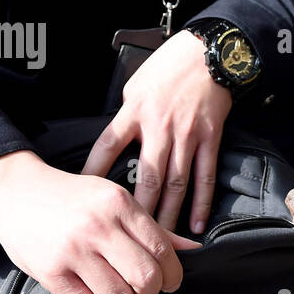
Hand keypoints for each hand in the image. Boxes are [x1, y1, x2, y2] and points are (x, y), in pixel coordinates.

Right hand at [0, 151, 199, 293]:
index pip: (163, 250)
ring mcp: (72, 250)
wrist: (14, 191)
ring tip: (113, 287)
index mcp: (119, 204)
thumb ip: (151, 227)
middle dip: (151, 290)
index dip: (173, 273)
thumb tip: (194, 249)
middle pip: (146, 278)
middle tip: (143, 287)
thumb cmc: (71, 198)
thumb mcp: (114, 200)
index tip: (169, 280)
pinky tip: (91, 293)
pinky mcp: (50, 272)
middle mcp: (98, 226)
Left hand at [82, 30, 232, 234]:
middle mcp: (158, 127)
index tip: (84, 196)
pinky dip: (201, 202)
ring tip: (161, 241)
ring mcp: (186, 134)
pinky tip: (195, 224)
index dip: (93, 172)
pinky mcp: (210, 138)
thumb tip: (120, 143)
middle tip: (129, 238)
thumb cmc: (170, 66)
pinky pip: (204, 176)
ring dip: (168, 215)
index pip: (107, 147)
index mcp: (133, 112)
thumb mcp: (135, 85)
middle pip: (146, 178)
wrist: (208, 52)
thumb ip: (127, 116)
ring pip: (175, 183)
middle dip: (138, 211)